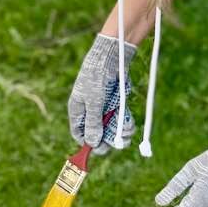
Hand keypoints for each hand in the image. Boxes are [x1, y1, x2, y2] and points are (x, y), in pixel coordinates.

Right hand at [68, 34, 136, 151]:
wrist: (111, 57)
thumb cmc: (96, 77)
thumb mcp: (93, 101)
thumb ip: (93, 123)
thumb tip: (93, 144)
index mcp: (78, 110)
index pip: (79, 133)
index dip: (87, 143)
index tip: (97, 149)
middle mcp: (91, 111)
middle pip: (97, 134)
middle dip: (108, 140)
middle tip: (118, 144)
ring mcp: (104, 108)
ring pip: (111, 129)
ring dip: (119, 133)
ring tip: (126, 133)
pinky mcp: (117, 104)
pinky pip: (121, 120)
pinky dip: (125, 124)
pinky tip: (129, 125)